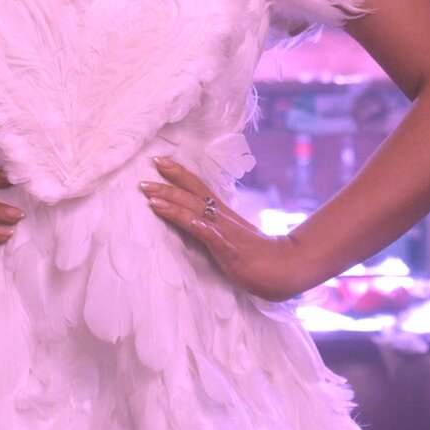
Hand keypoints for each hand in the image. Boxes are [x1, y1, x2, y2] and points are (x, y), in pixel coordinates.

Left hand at [141, 157, 315, 301]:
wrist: (286, 268)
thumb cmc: (258, 257)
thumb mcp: (231, 237)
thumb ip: (214, 228)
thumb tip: (195, 220)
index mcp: (222, 214)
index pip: (198, 188)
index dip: (178, 174)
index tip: (159, 161)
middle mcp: (222, 219)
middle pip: (193, 197)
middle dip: (167, 187)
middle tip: (143, 179)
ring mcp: (227, 233)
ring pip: (198, 214)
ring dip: (175, 205)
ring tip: (152, 199)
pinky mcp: (232, 251)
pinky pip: (215, 237)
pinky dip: (203, 228)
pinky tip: (192, 221)